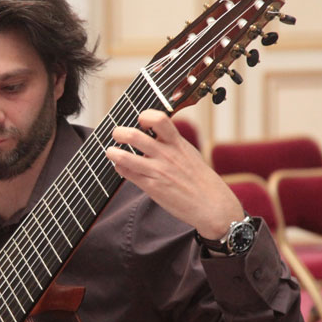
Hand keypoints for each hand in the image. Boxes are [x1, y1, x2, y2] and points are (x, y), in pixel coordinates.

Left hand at [105, 109, 243, 238]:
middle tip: (117, 134)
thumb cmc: (200, 179)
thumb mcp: (189, 153)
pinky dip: (119, 168)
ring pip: (125, 157)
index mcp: (177, 143)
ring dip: (113, 152)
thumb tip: (155, 131)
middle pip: (135, 136)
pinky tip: (120, 166)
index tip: (141, 120)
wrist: (211, 205)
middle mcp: (166, 155)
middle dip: (120, 132)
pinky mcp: (151, 187)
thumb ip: (172, 141)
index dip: (145, 116)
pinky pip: (128, 174)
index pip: (159, 119)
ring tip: (110, 151)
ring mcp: (157, 171)